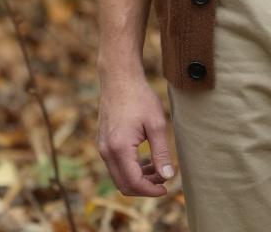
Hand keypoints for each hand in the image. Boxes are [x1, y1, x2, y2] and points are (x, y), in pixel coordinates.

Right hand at [96, 68, 177, 196]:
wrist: (119, 78)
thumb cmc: (139, 97)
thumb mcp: (156, 124)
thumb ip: (161, 152)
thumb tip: (168, 176)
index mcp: (119, 149)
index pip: (134, 183)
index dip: (151, 191)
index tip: (166, 188)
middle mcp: (106, 152)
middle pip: (124, 185)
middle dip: (145, 187)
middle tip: (164, 180)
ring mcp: (102, 147)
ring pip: (119, 176)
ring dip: (138, 178)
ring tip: (158, 169)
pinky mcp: (103, 142)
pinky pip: (115, 165)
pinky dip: (130, 168)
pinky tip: (146, 160)